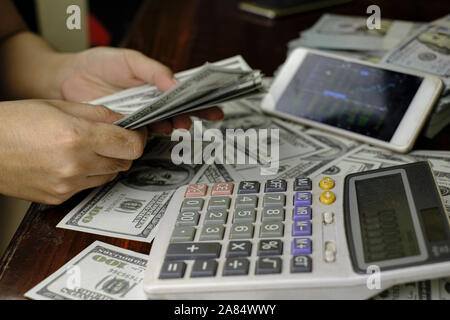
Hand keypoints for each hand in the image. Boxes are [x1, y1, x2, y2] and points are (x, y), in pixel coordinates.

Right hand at [0, 100, 145, 203]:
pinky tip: (70, 162)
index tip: (136, 132)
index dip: (138, 137)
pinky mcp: (58, 198)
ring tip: (86, 149)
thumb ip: (99, 114)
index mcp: (77, 136)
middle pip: (124, 162)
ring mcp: (67, 185)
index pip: (131, 145)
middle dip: (122, 149)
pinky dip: (88, 174)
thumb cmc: (14, 121)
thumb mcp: (59, 106)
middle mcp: (75, 164)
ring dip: (106, 162)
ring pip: (109, 176)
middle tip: (111, 138)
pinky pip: (88, 186)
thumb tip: (125, 120)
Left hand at [59, 47, 223, 133]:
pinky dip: (151, 134)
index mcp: (156, 85)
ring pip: (163, 125)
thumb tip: (175, 84)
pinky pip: (142, 134)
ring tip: (178, 124)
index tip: (216, 108)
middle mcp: (151, 104)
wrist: (66, 79)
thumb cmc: (98, 64)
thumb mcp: (130, 60)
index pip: (184, 95)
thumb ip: (154, 71)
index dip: (201, 102)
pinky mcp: (124, 129)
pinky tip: (157, 130)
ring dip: (173, 126)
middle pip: (178, 113)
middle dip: (192, 117)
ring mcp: (139, 117)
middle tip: (199, 120)